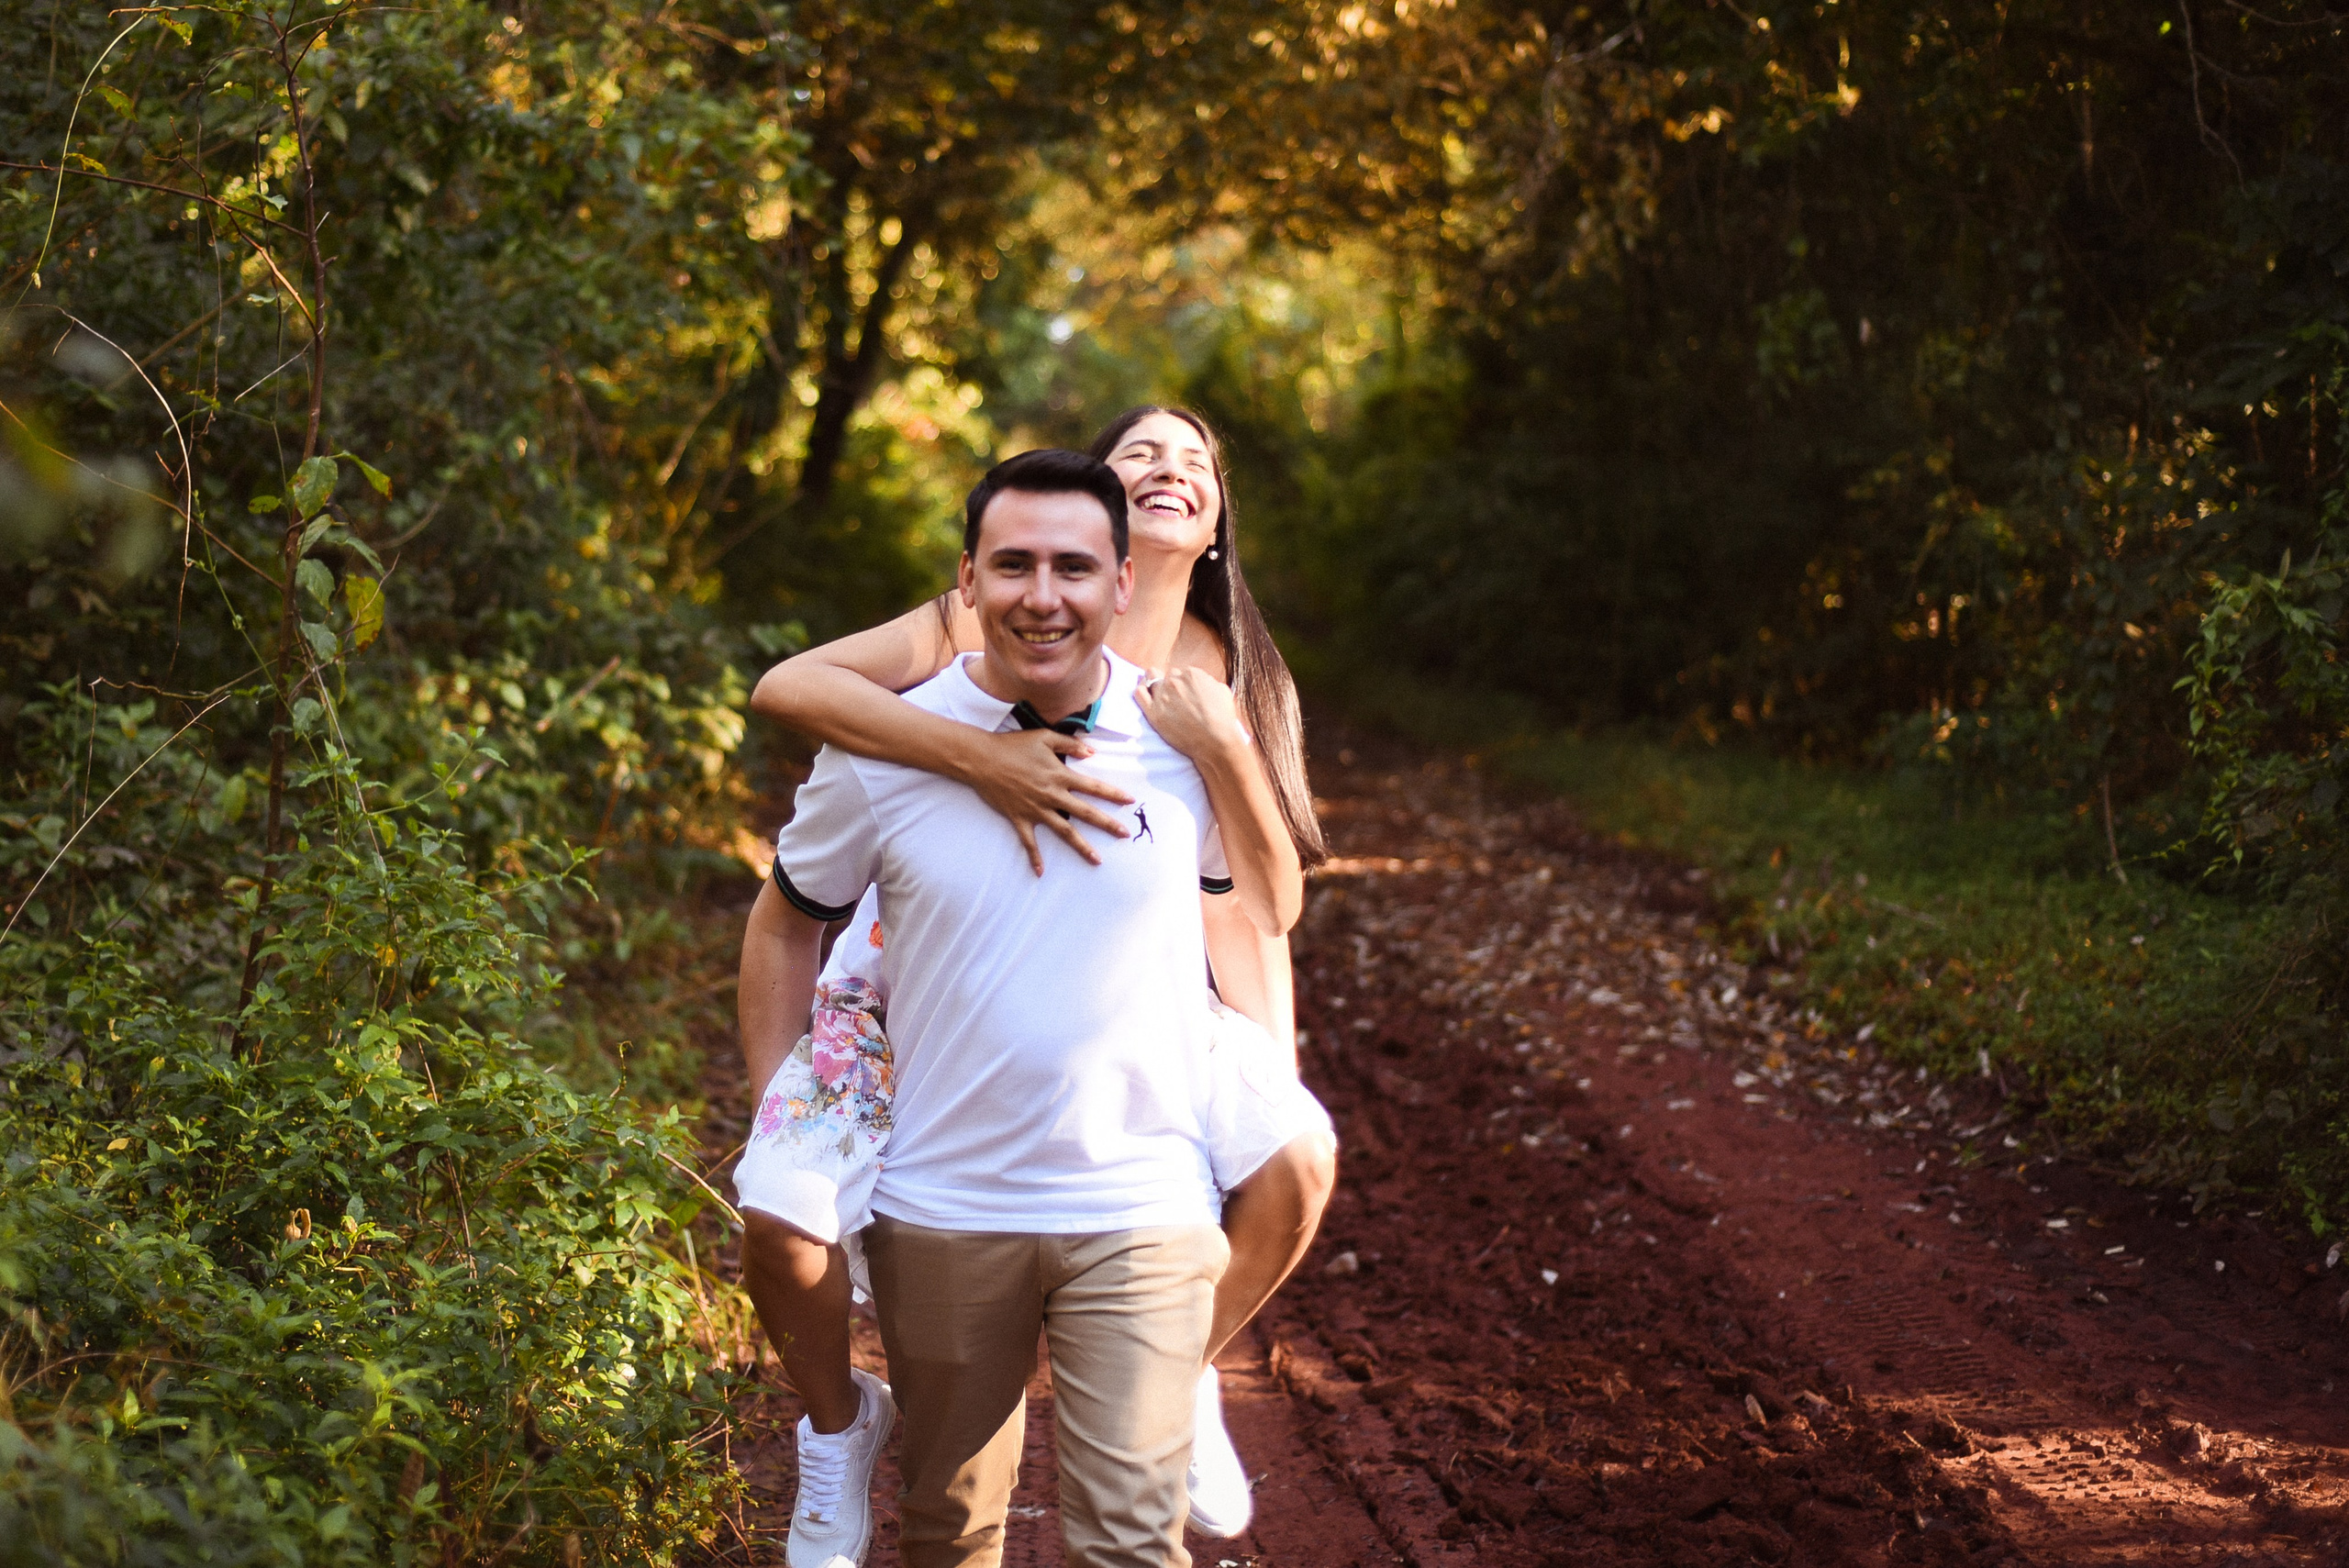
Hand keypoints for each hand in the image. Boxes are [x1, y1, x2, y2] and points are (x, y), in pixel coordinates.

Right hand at [960, 727, 1132, 874]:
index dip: (1112, 794)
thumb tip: (1092, 752)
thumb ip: (1070, 744)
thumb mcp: (1044, 737)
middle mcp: (1052, 795)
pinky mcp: (1019, 818)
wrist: (983, 759)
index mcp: (1060, 775)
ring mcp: (1036, 809)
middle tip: (1124, 834)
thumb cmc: (1013, 745)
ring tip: (1098, 860)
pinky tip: (1040, 872)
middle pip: (1085, 813)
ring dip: (1082, 846)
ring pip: (1064, 831)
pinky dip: (1034, 857)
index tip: (1130, 801)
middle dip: (1107, 823)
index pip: (1093, 787)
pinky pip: (1029, 842)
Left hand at [1135, 666, 1249, 762]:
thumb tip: (1203, 681)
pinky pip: (1139, 693)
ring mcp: (1163, 695)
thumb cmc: (1223, 719)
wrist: (1216, 741)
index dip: (1183, 684)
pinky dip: (1141, 691)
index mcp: (1192, 674)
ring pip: (1151, 680)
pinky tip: (1145, 696)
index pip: (1181, 673)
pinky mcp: (1154, 712)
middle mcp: (1175, 681)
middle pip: (1167, 676)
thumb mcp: (1223, 691)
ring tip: (1158, 697)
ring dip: (1154, 686)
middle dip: (1170, 685)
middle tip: (1175, 700)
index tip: (1185, 695)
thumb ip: (1209, 682)